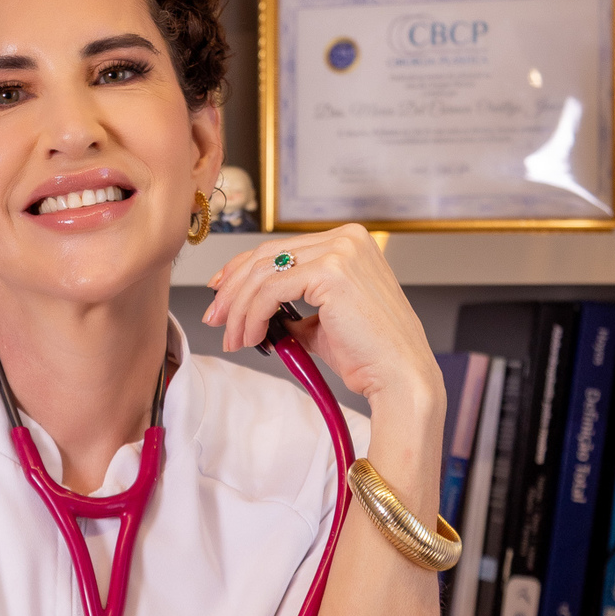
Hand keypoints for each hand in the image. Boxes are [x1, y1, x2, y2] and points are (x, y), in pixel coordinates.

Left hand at [201, 223, 439, 412]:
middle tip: (216, 319)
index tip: (220, 292)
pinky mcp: (331, 272)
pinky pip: (271, 291)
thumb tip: (249, 309)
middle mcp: (346, 239)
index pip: (280, 248)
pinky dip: (253, 316)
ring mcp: (340, 251)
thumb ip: (290, 306)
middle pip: (266, 255)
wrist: (399, 377)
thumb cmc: (369, 354)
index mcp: (348, 242)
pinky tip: (251, 337)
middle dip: (233, 290)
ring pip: (263, 273)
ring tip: (234, 338)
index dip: (242, 269)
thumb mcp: (322, 321)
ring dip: (240, 310)